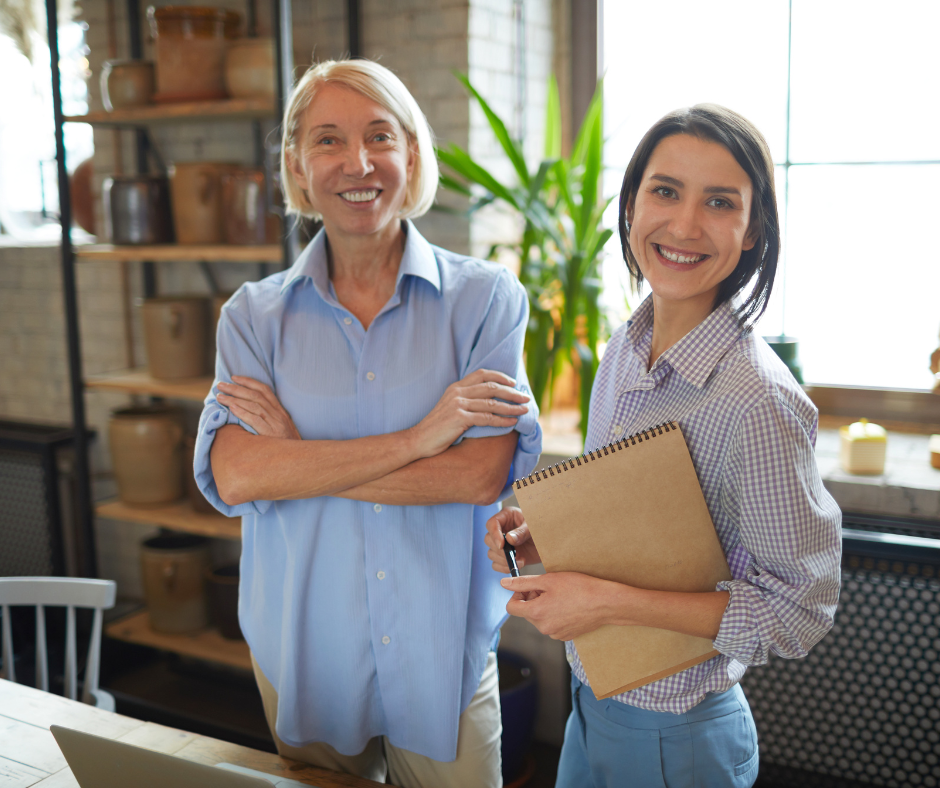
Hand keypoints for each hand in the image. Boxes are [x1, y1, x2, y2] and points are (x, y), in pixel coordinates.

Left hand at [216, 376, 301, 439]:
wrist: (299, 460)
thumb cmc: (286, 446)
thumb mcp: (281, 429)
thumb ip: (269, 420)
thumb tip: (249, 411)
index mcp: (280, 411)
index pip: (264, 390)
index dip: (249, 382)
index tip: (234, 378)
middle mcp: (278, 415)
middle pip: (255, 395)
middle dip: (236, 388)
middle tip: (220, 385)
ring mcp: (275, 424)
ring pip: (253, 405)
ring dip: (234, 399)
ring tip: (220, 397)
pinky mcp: (271, 434)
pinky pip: (255, 420)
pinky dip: (242, 412)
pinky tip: (231, 409)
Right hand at [410, 369, 529, 457]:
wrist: (418, 440)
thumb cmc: (437, 427)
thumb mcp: (450, 408)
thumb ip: (465, 401)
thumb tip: (488, 401)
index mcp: (455, 387)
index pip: (482, 374)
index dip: (500, 376)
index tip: (513, 382)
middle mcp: (457, 392)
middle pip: (491, 387)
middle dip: (511, 392)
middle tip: (526, 397)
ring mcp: (458, 404)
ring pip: (492, 402)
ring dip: (511, 407)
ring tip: (524, 410)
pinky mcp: (459, 418)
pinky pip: (487, 418)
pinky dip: (502, 420)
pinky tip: (512, 422)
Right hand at [485, 507, 540, 571]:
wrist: (550, 542)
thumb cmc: (542, 528)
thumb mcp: (534, 527)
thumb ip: (522, 532)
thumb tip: (508, 539)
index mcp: (507, 516)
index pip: (492, 524)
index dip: (494, 534)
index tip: (502, 545)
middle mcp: (501, 530)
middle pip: (488, 539)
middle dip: (499, 550)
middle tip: (514, 554)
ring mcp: (502, 544)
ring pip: (491, 553)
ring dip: (503, 560)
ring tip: (520, 560)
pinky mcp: (505, 557)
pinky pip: (496, 564)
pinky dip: (504, 567)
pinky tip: (516, 565)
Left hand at [500, 572, 621, 640]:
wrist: (605, 603)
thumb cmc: (578, 588)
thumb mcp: (548, 580)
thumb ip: (523, 582)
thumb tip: (503, 583)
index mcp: (536, 613)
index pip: (511, 607)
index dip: (517, 595)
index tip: (529, 587)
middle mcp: (543, 628)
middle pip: (526, 613)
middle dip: (532, 599)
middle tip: (548, 587)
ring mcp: (555, 634)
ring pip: (540, 619)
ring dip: (544, 606)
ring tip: (560, 595)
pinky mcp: (566, 636)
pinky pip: (552, 624)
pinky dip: (555, 614)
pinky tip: (568, 605)